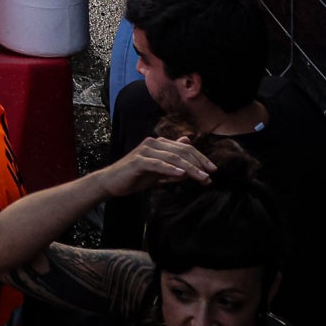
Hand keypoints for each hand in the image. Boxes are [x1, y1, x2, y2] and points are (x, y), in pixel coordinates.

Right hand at [98, 135, 214, 196]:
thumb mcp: (161, 171)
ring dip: (190, 168)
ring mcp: (144, 150)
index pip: (185, 148)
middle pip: (182, 151)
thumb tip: (191, 150)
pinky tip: (182, 174)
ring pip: (173, 157)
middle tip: (210, 176)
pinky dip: (171, 169)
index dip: (201, 158)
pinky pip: (158, 164)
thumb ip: (175, 162)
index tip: (213, 171)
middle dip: (198, 164)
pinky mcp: (138, 161)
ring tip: (201, 178)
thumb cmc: (137, 177)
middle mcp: (152, 143)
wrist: (112, 182)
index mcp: (159, 144)